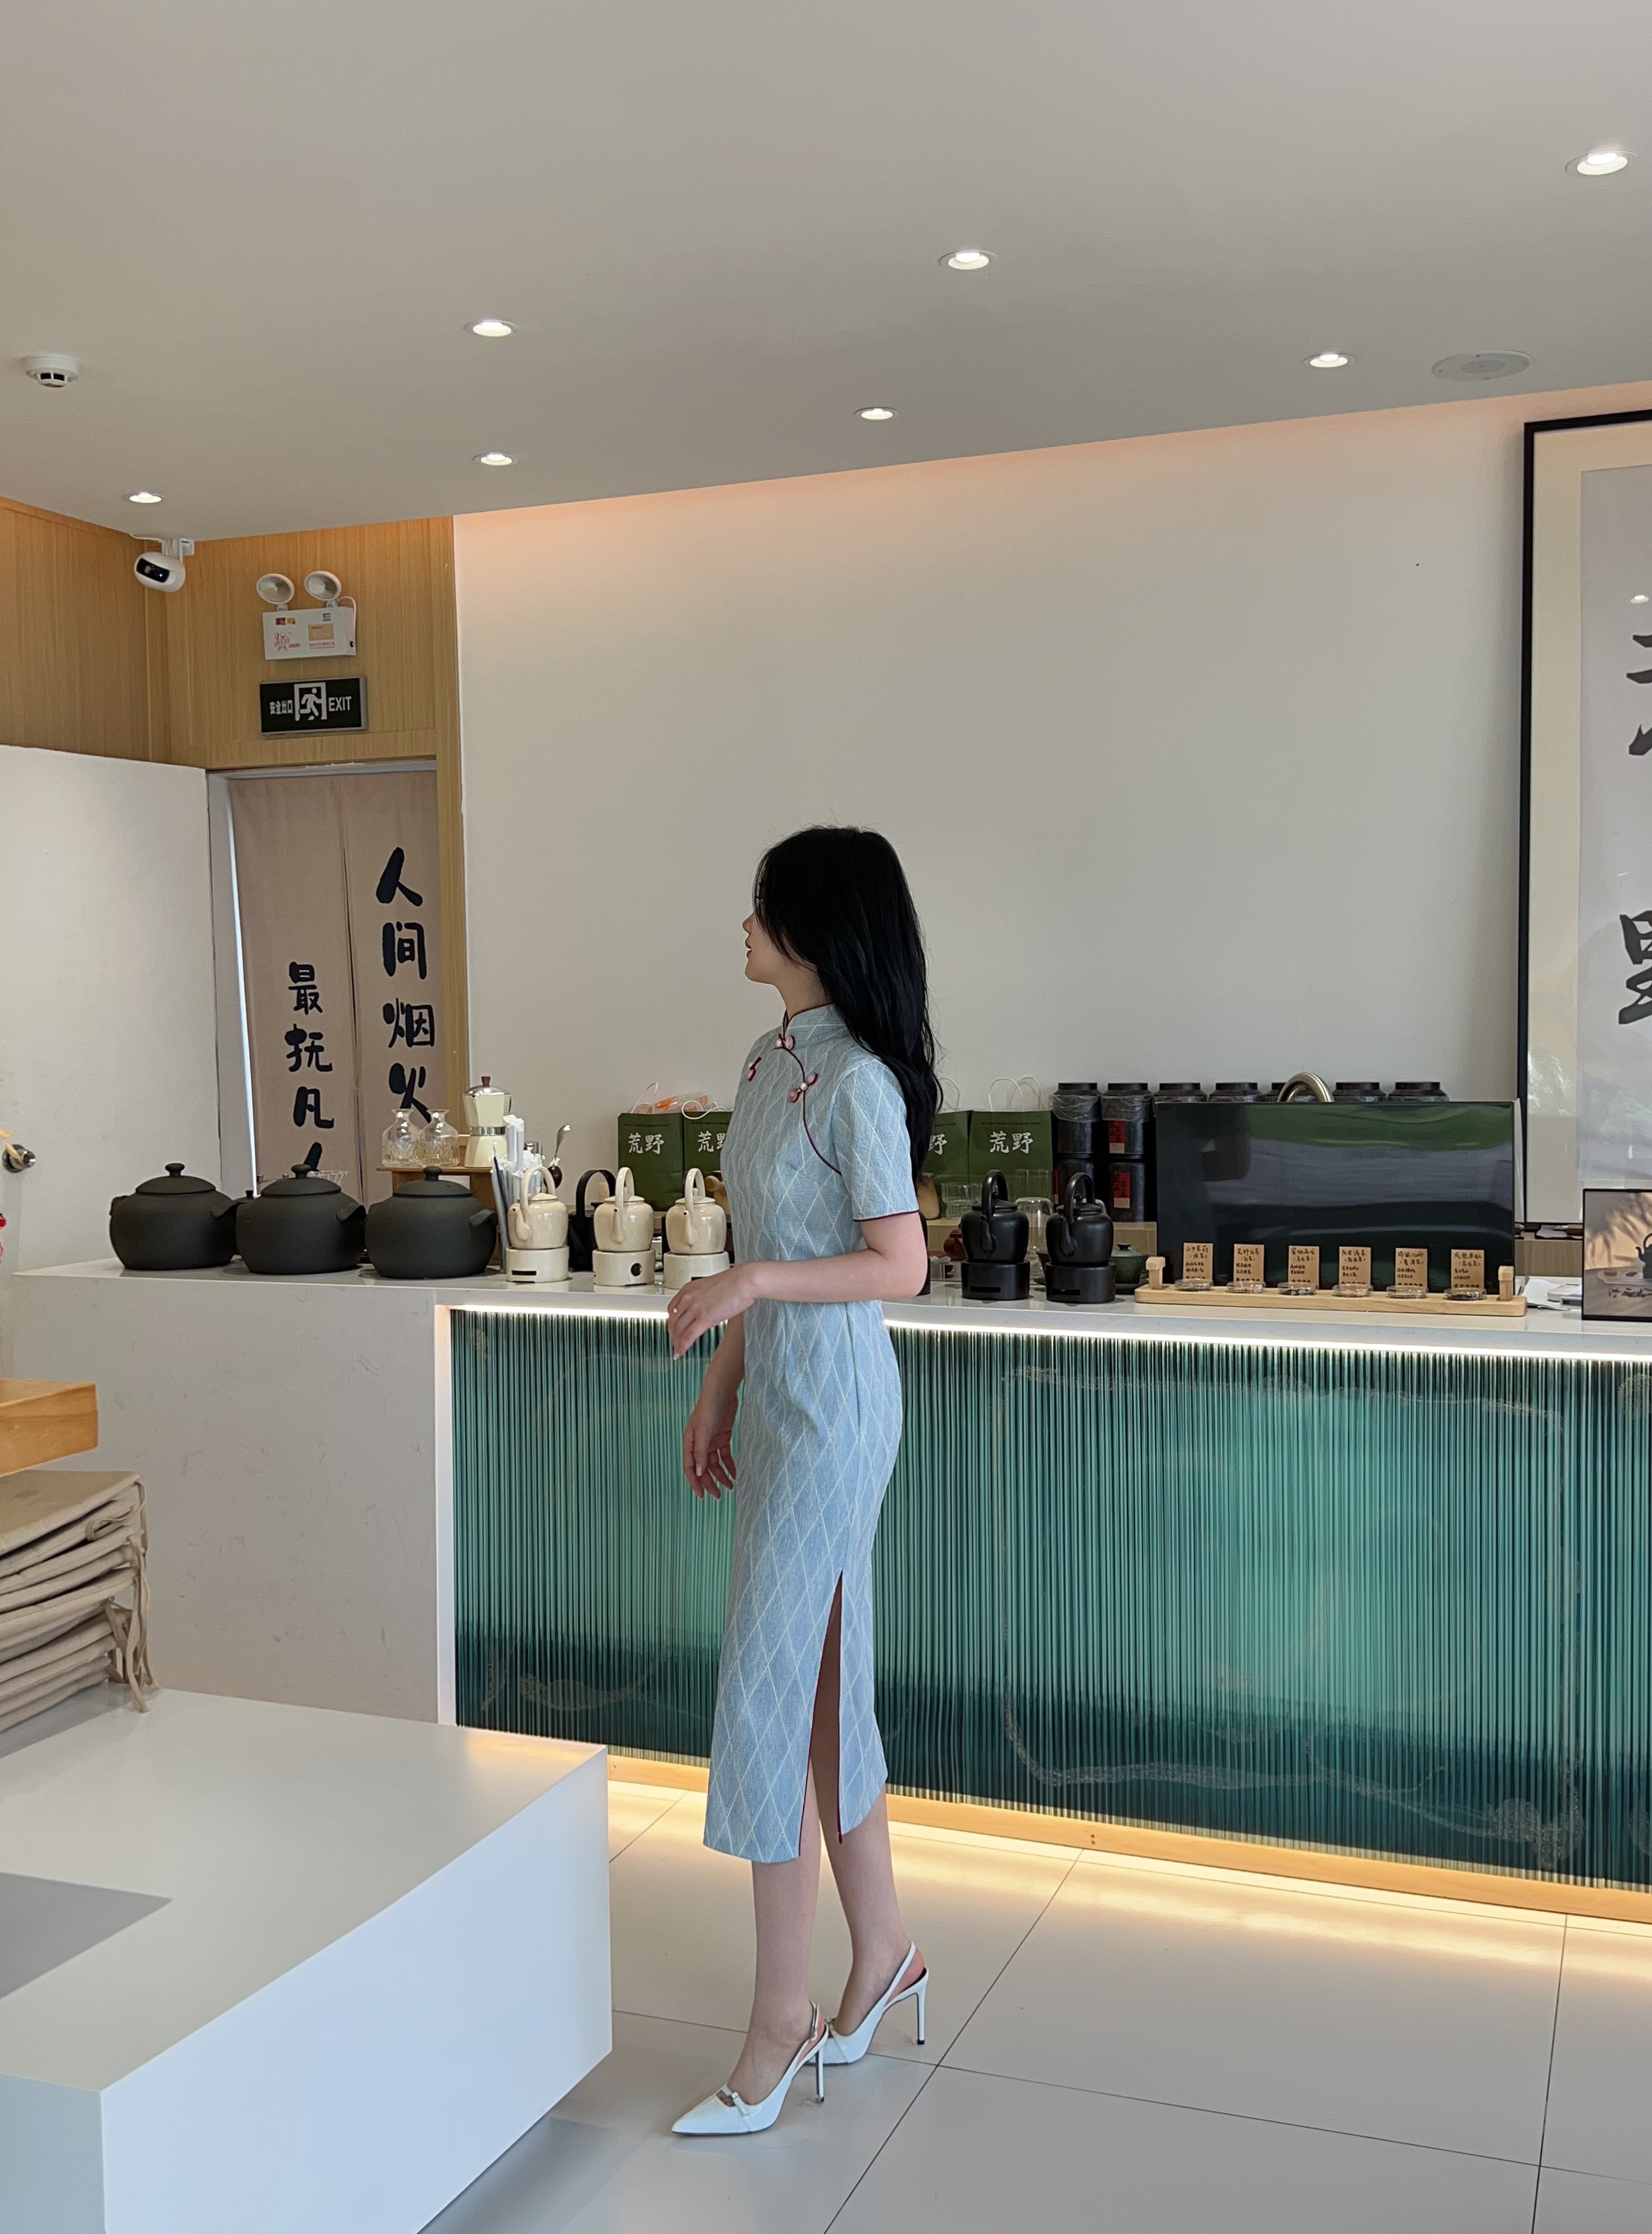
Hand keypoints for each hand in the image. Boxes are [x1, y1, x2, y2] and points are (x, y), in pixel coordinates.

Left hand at [666, 1262, 754, 1357]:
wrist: (744, 1281)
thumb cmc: (734, 1282)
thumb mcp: (711, 1288)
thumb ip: (704, 1298)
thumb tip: (706, 1308)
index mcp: (689, 1289)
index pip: (672, 1308)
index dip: (671, 1321)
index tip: (673, 1327)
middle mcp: (688, 1298)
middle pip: (673, 1320)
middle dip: (673, 1333)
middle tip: (675, 1340)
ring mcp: (695, 1308)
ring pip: (679, 1330)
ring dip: (677, 1342)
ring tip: (678, 1349)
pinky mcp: (704, 1318)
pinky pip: (688, 1336)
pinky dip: (683, 1346)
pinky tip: (681, 1352)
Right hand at [683, 1378, 738, 1499]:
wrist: (723, 1391)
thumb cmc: (709, 1408)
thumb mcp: (704, 1432)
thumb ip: (701, 1452)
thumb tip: (698, 1472)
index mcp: (690, 1442)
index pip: (690, 1467)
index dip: (695, 1482)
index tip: (702, 1496)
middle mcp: (699, 1443)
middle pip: (703, 1468)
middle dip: (710, 1482)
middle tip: (718, 1496)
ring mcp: (711, 1440)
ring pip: (715, 1464)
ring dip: (721, 1475)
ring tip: (730, 1487)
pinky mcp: (722, 1436)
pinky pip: (725, 1455)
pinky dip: (729, 1465)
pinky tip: (735, 1473)